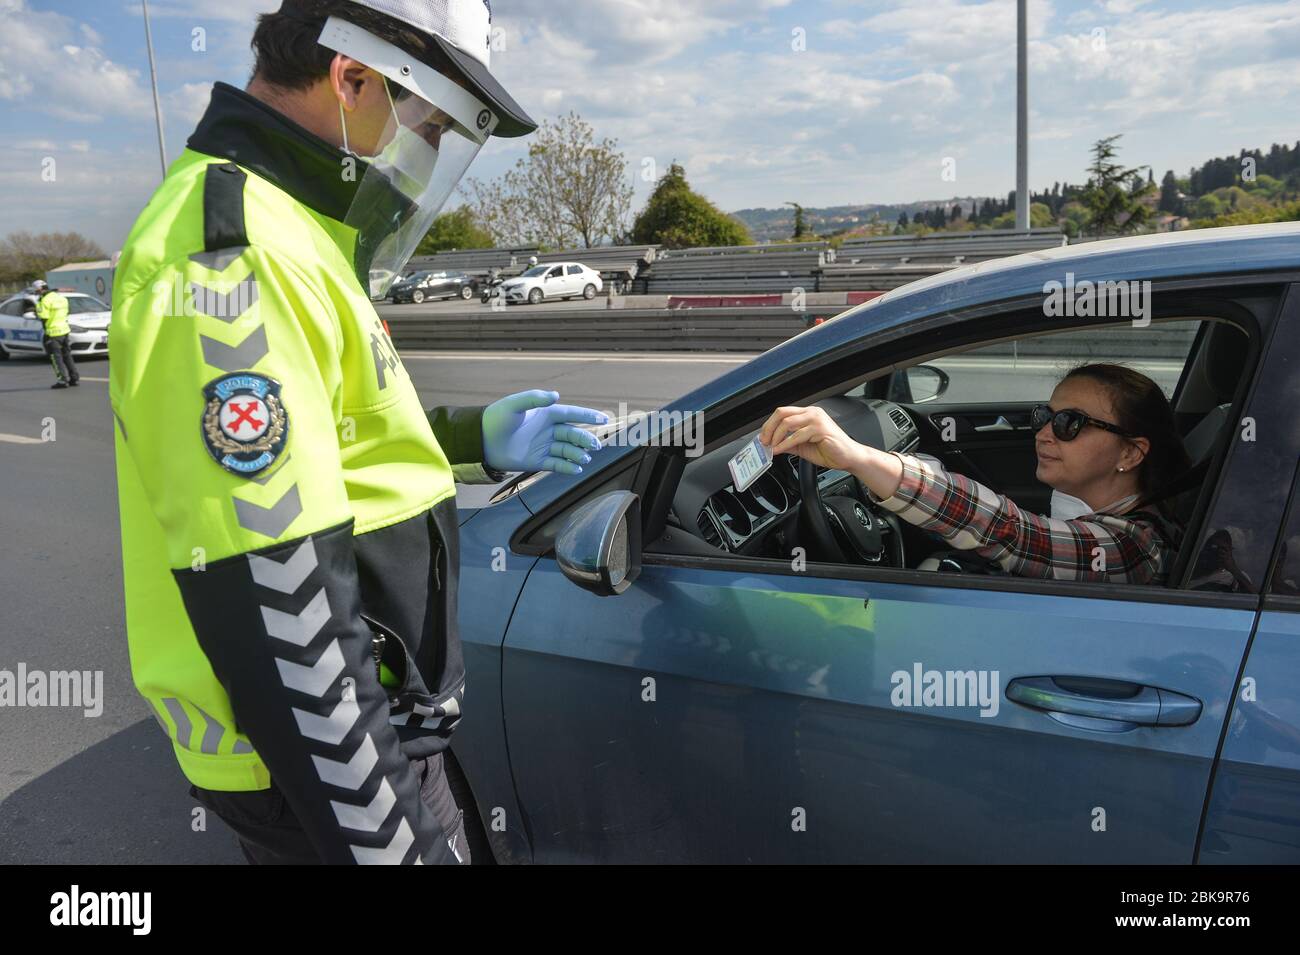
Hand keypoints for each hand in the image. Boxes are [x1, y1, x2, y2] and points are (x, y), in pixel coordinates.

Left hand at [482, 390, 607, 474]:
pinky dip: (568, 467)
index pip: (572, 414)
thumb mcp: (515, 404)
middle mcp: (548, 430)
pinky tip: (576, 468)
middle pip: (573, 434)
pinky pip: (557, 464)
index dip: (588, 416)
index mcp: (546, 414)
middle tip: (595, 445)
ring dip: (578, 454)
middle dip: (586, 439)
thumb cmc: (497, 418)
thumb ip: (535, 399)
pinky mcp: (538, 461)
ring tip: (584, 458)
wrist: (481, 440)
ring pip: (568, 450)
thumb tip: (556, 395)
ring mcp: (544, 446)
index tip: (603, 418)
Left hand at [759, 405, 866, 471]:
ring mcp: (817, 419)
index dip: (769, 424)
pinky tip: (780, 450)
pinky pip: (797, 435)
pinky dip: (785, 444)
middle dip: (769, 427)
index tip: (763, 436)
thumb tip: (772, 444)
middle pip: (782, 413)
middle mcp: (812, 413)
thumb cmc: (829, 450)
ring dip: (776, 436)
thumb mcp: (802, 446)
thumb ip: (788, 442)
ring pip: (787, 423)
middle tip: (764, 441)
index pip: (783, 412)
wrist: (849, 457)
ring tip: (771, 446)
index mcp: (808, 414)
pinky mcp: (821, 429)